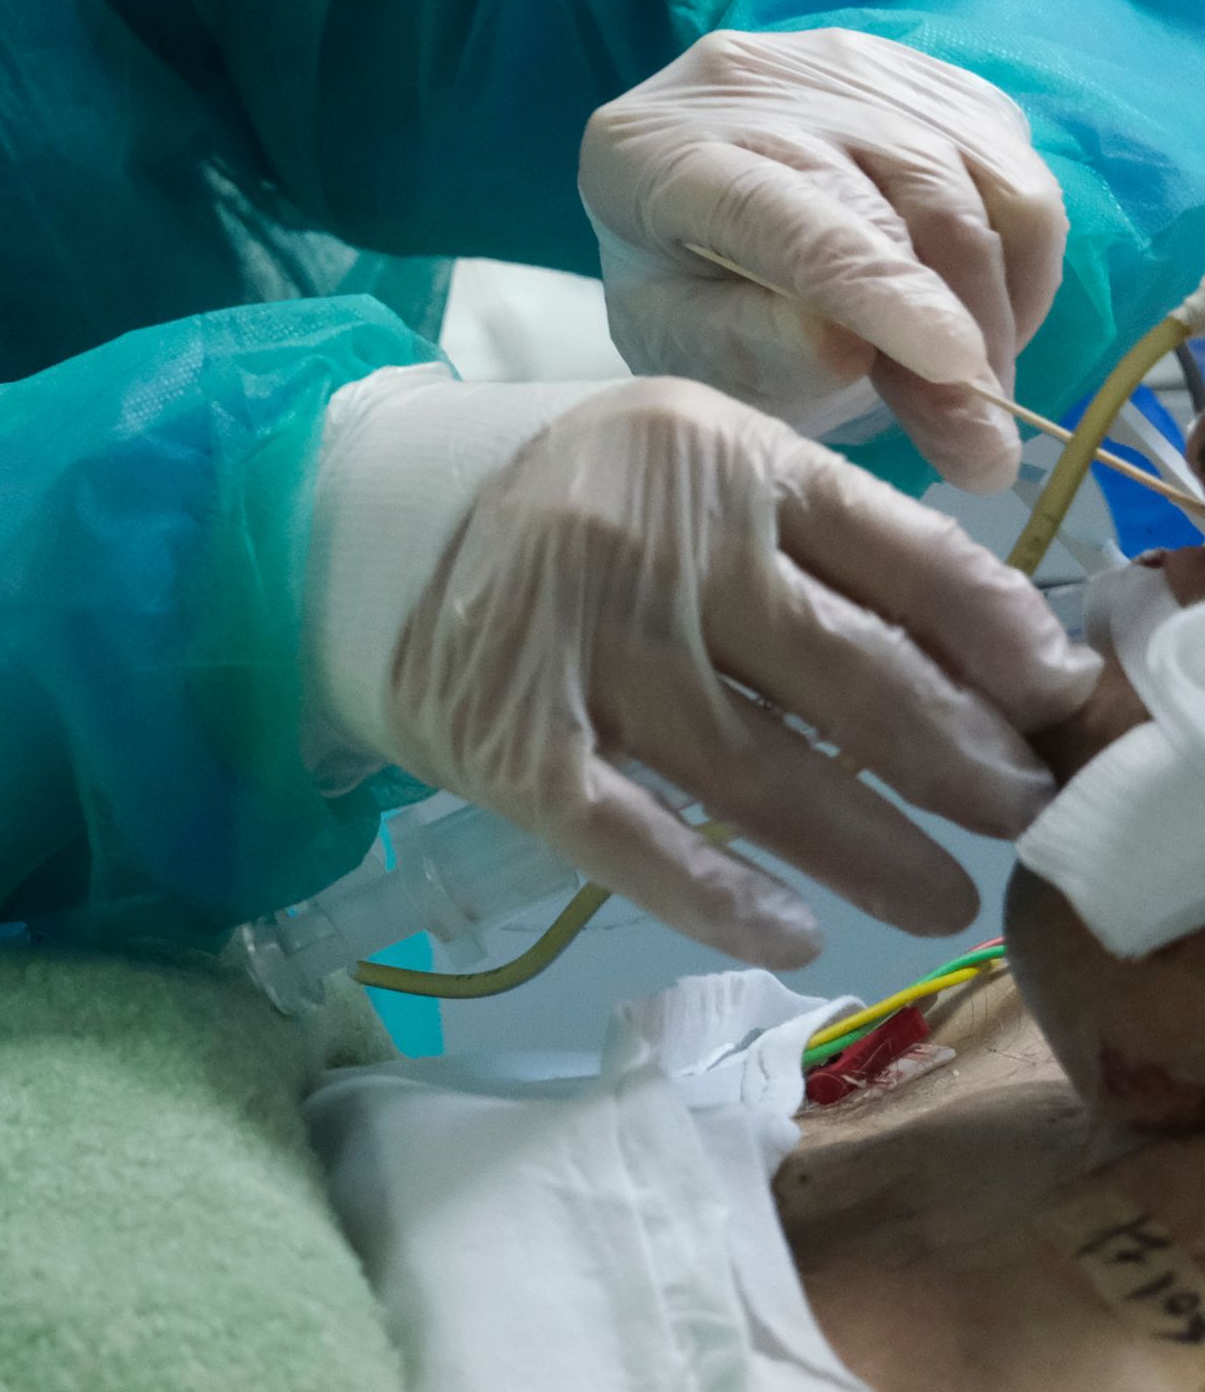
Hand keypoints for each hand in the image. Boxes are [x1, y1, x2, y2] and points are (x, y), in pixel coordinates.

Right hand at [362, 378, 1096, 966]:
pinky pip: (635, 841)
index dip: (1003, 644)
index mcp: (723, 459)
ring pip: (768, 777)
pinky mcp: (510, 744)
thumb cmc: (544, 493)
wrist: (334, 518)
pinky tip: (791, 933)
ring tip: (942, 900)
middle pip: (861, 679)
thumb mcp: (682, 458)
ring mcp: (581, 649)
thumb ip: (807, 525)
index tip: (1056, 706)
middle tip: (1021, 820)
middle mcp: (660, 547)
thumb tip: (982, 648)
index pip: (908, 557)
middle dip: (966, 764)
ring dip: (877, 853)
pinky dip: (720, 899)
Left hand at [583, 27, 1064, 490]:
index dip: (876, 285)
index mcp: (654, 152)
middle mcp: (750, 83)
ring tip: (972, 395)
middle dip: (959, 333)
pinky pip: (1016, 179)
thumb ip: (752, 346)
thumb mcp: (685, 346)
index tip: (952, 366)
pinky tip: (979, 325)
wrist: (710, 230)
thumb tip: (850, 344)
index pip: (780, 207)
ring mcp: (849, 67)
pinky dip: (1020, 271)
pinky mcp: (934, 83)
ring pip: (976, 187)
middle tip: (980, 448)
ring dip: (997, 311)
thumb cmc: (685, 304)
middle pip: (897, 195)